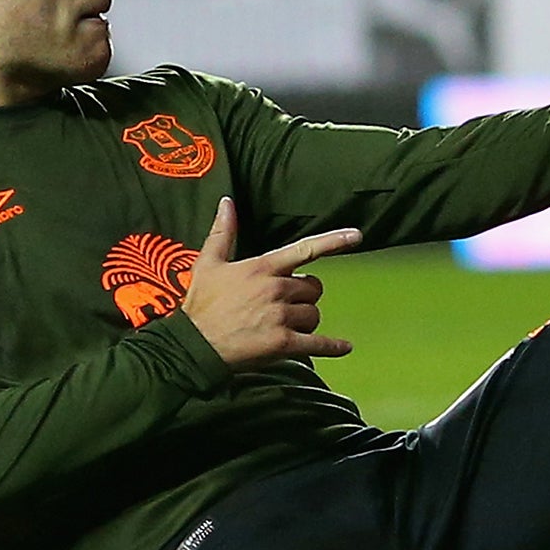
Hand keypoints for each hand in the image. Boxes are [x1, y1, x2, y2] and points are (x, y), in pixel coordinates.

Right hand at [181, 197, 359, 368]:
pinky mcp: (283, 344)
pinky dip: (333, 347)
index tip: (356, 236)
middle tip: (286, 305)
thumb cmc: (200, 305)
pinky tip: (343, 347)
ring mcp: (281, 317)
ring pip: (314, 314)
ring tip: (286, 326)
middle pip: (312, 288)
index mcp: (262, 267)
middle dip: (303, 296)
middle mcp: (275, 289)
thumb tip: (227, 202)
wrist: (193, 346)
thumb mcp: (207, 263)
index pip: (304, 249)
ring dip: (306, 320)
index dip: (333, 241)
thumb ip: (223, 232)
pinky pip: (318, 343)